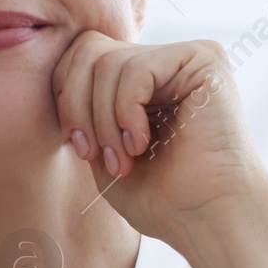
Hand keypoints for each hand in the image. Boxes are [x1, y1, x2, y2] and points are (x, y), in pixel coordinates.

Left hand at [51, 32, 267, 238]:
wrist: (210, 219)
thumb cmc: (163, 199)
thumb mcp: (104, 148)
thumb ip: (84, 107)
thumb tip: (58, 71)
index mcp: (146, 79)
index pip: (82, 56)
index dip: (67, 99)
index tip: (83, 150)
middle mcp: (167, 61)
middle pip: (89, 49)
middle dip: (78, 106)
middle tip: (94, 154)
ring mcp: (187, 56)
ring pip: (109, 62)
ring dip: (105, 121)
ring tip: (124, 160)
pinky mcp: (205, 59)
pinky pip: (137, 69)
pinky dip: (126, 111)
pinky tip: (142, 143)